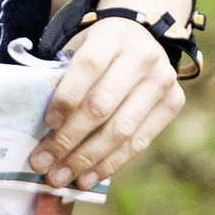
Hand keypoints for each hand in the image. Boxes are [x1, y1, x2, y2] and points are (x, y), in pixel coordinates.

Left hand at [29, 15, 183, 191]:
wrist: (141, 37)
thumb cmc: (99, 50)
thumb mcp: (79, 49)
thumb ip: (62, 79)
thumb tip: (40, 130)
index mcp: (112, 36)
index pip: (88, 68)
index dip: (66, 98)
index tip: (46, 124)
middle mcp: (142, 57)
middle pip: (102, 106)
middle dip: (69, 139)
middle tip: (43, 163)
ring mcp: (163, 81)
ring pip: (121, 130)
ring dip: (87, 160)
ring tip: (62, 177)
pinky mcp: (174, 102)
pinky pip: (140, 142)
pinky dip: (111, 164)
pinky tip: (88, 177)